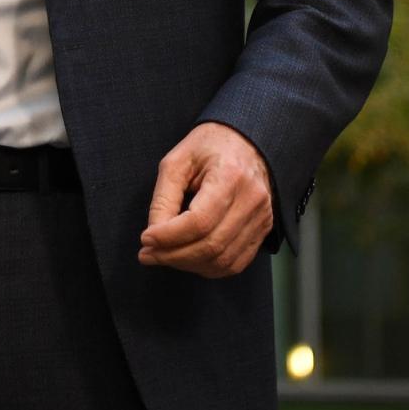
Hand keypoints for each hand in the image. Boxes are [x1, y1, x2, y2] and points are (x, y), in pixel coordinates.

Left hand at [137, 121, 272, 278]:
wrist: (244, 141)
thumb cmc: (207, 147)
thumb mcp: (176, 161)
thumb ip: (163, 199)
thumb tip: (153, 235)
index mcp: (230, 175)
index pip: (199, 221)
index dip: (169, 236)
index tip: (145, 239)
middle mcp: (252, 199)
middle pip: (211, 245)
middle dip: (174, 255)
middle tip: (148, 254)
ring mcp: (262, 217)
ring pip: (224, 260)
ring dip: (189, 265)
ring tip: (164, 256)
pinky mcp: (263, 229)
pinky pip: (236, 263)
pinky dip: (209, 268)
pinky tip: (188, 259)